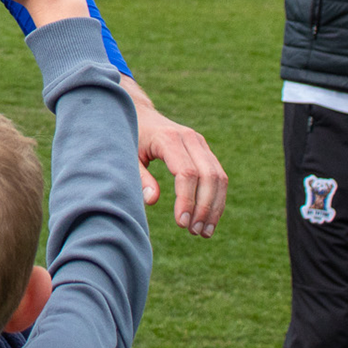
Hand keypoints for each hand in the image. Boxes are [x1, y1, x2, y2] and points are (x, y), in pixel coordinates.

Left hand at [126, 84, 227, 237]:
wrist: (141, 115)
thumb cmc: (131, 138)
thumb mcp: (128, 156)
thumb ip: (139, 177)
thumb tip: (152, 200)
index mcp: (168, 139)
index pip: (186, 173)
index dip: (187, 200)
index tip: (181, 223)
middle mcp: (190, 138)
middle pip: (208, 176)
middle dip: (204, 208)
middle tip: (194, 232)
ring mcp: (200, 143)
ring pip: (218, 177)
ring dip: (215, 207)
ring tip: (204, 232)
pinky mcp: (205, 150)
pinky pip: (219, 175)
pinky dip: (217, 199)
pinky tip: (209, 218)